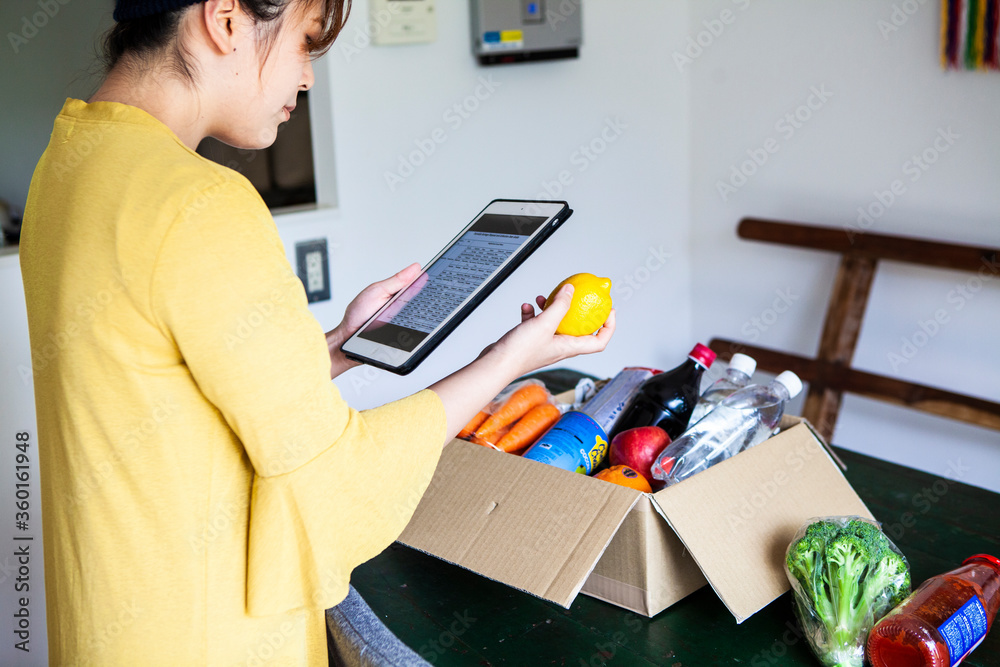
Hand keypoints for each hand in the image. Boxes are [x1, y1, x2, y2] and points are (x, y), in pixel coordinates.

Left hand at [325, 263, 421, 377]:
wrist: (348, 338)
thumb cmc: (358, 314)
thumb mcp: (377, 291)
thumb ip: (396, 281)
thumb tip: (415, 268)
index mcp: (397, 294)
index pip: (417, 285)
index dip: (427, 281)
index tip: (435, 276)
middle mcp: (402, 307)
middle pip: (422, 302)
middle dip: (428, 299)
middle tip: (431, 294)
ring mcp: (404, 322)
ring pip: (421, 318)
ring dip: (423, 315)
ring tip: (423, 310)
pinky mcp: (403, 336)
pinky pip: (415, 333)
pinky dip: (417, 330)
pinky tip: (416, 326)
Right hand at [485, 284, 615, 377]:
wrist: (495, 364)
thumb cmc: (519, 353)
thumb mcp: (544, 324)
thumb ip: (559, 305)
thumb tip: (570, 290)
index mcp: (569, 348)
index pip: (599, 342)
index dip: (609, 327)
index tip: (609, 311)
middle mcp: (559, 348)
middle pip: (579, 330)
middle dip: (581, 313)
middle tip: (582, 298)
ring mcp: (544, 344)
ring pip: (556, 324)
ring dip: (553, 309)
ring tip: (544, 298)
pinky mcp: (530, 341)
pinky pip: (536, 324)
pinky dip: (533, 313)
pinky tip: (527, 306)